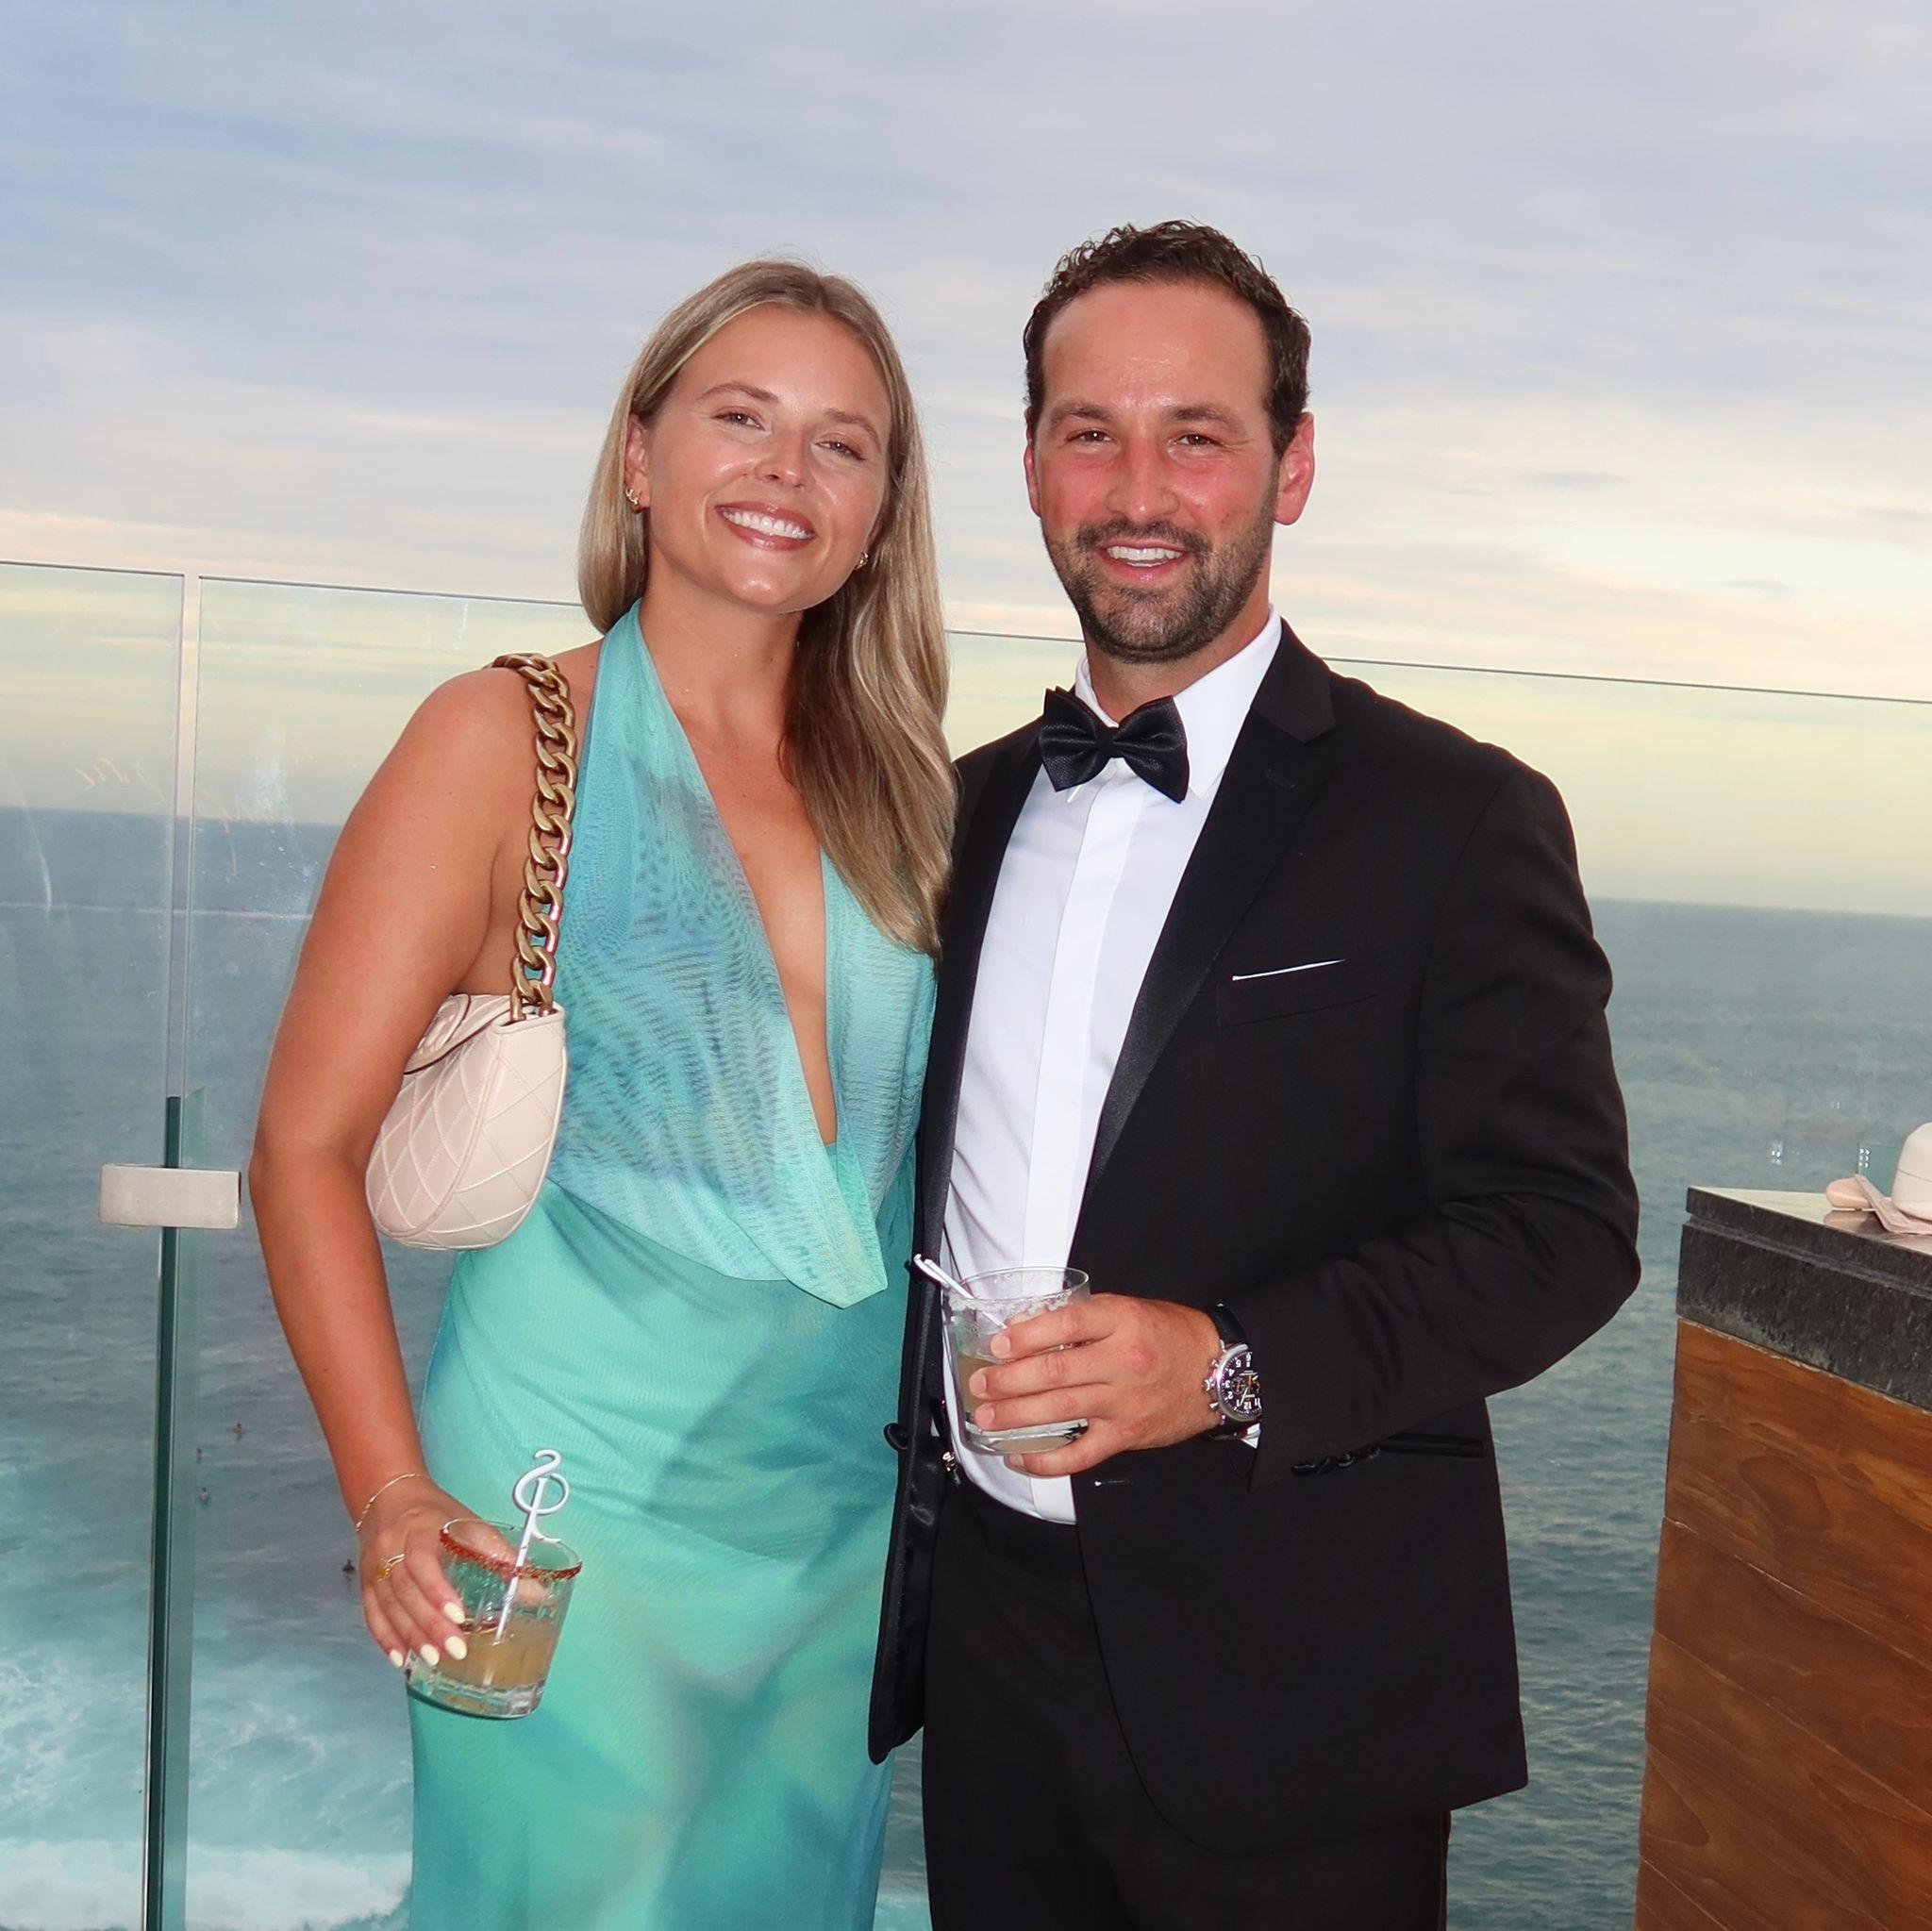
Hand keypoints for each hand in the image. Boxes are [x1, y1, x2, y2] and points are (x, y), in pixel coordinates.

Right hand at [356, 1480, 482, 1669]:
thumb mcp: (468, 1523)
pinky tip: (400, 1659)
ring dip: (410, 1636)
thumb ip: (499, 1555)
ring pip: (387, 1606)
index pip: (422, 1561)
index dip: (437, 1589)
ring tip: (433, 1660)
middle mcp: (390, 1549)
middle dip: (429, 1623)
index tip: (459, 1615)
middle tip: (455, 1650)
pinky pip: (371, 1614)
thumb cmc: (436, 1514)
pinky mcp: (365, 1583)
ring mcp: (374, 1568)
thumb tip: (537, 1592)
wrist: (388, 1497)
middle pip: (405, 1590)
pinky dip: (385, 1638)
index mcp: (418, 1529)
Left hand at [968, 1295, 1221, 1477]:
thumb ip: (1083, 1318)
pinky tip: (1020, 1457)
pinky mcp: (1126, 1435)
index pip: (1065, 1324)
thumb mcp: (1129, 1308)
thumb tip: (1028, 1326)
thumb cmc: (1168, 1334)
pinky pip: (1080, 1454)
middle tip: (980, 1383)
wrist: (1218, 1370)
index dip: (1026, 1336)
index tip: (998, 1344)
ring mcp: (1124, 1401)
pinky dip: (1047, 1460)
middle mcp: (1121, 1360)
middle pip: (1055, 1372)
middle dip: (1009, 1380)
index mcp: (1121, 1320)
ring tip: (986, 1418)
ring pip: (1061, 1410)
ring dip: (1017, 1415)